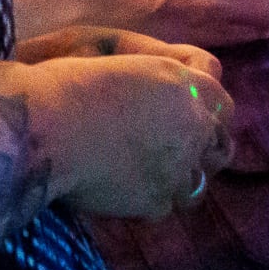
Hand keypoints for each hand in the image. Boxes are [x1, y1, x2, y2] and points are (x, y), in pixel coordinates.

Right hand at [22, 39, 233, 216]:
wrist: (48, 125)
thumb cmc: (70, 84)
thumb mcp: (120, 62)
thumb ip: (153, 79)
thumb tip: (158, 98)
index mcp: (182, 82)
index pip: (220, 98)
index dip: (208, 109)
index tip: (193, 116)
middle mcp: (191, 124)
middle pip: (220, 143)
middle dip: (204, 148)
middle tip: (179, 152)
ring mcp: (178, 166)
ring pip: (197, 183)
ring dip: (180, 180)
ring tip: (154, 178)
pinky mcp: (156, 199)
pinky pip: (164, 207)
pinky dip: (148, 201)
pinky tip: (126, 193)